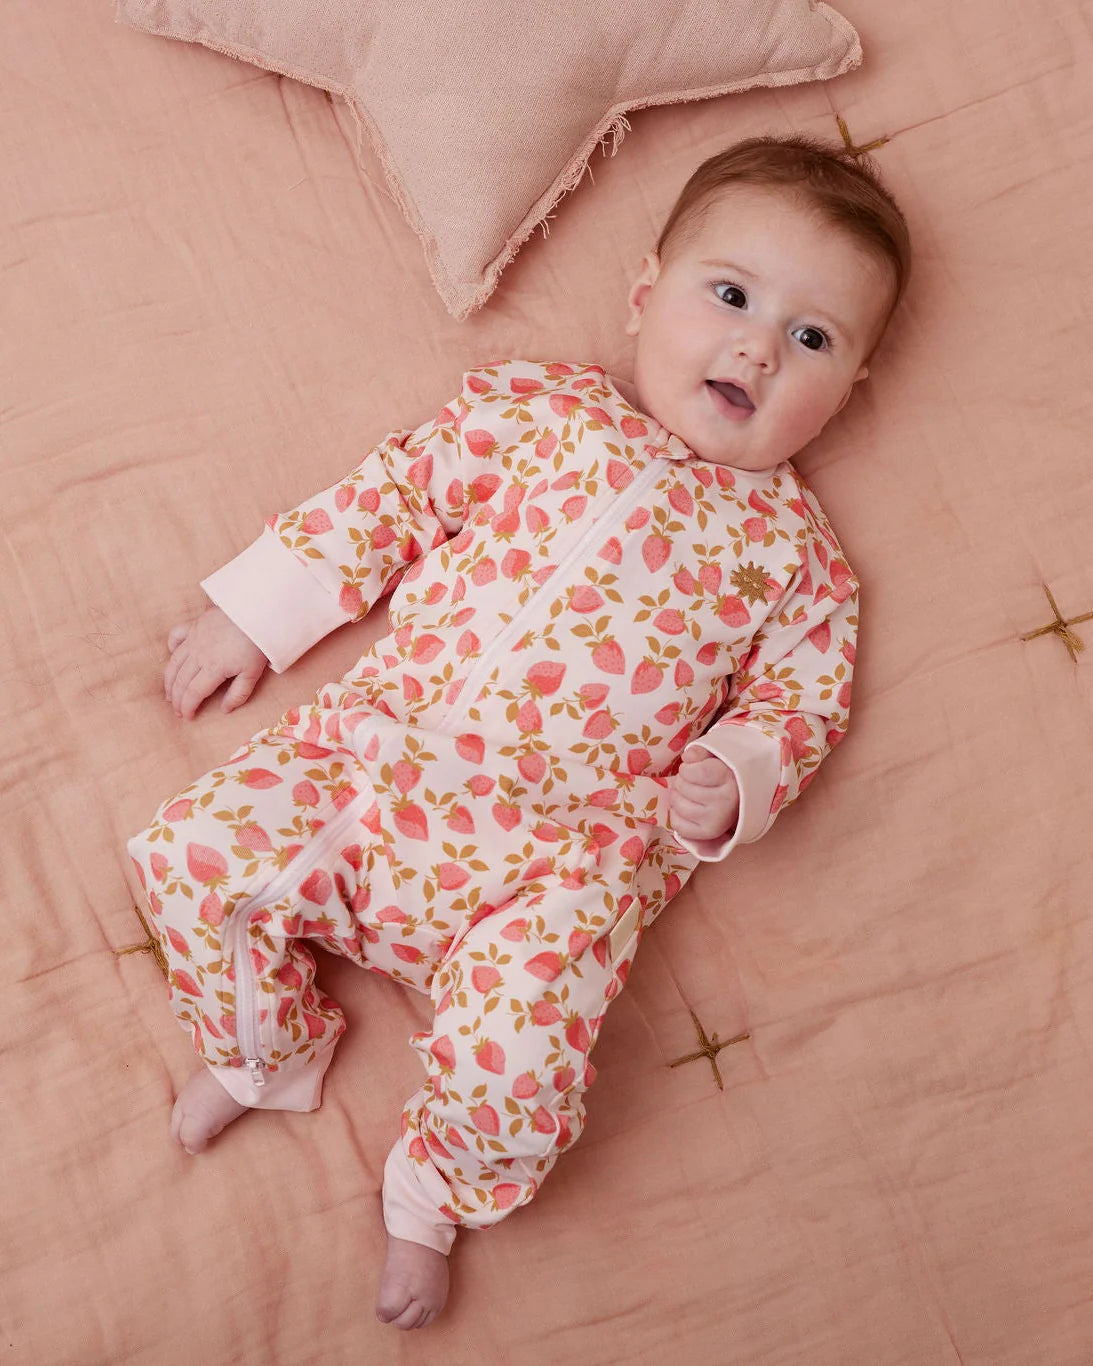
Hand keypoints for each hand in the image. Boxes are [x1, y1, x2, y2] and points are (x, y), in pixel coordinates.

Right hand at [163, 605, 267, 719]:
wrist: (256, 611)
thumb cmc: (257, 644)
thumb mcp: (253, 674)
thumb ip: (238, 694)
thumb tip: (224, 710)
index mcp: (213, 669)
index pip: (193, 693)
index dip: (187, 707)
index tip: (186, 717)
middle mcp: (198, 655)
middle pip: (181, 681)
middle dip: (176, 699)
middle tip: (176, 710)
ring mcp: (194, 638)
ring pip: (174, 663)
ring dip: (169, 680)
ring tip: (169, 693)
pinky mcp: (195, 624)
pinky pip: (176, 636)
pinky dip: (172, 647)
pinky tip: (173, 656)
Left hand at [667, 747, 740, 843]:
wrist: (741, 798)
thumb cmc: (724, 774)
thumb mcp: (717, 756)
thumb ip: (701, 751)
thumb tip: (687, 757)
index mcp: (730, 779)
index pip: (693, 772)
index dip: (686, 769)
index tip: (691, 768)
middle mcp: (726, 802)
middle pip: (683, 788)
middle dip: (681, 781)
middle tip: (690, 781)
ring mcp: (717, 820)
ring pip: (678, 806)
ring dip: (676, 796)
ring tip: (687, 793)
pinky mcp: (708, 833)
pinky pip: (678, 825)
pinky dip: (676, 815)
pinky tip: (687, 807)